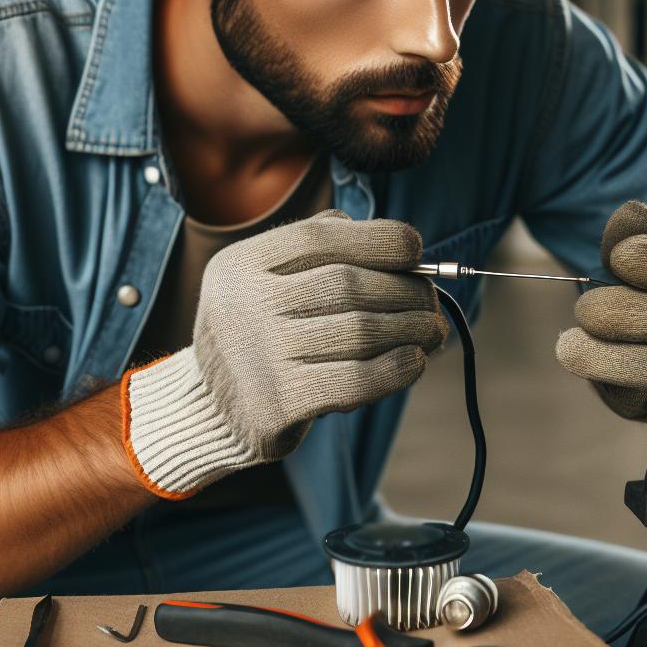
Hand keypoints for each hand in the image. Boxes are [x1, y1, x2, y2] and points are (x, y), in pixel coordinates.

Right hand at [123, 210, 446, 496]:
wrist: (214, 410)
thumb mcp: (268, 279)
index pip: (321, 236)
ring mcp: (260, 356)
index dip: (379, 240)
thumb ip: (321, 247)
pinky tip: (414, 361)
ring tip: (433, 331)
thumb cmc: (263, 334)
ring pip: (360, 331)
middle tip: (432, 303)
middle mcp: (244, 304)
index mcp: (241, 263)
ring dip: (412, 329)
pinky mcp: (279, 404)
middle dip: (406, 291)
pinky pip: (355, 380)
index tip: (416, 252)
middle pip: (348, 284)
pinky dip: (396, 369)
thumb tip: (401, 245)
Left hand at [555, 201, 646, 421]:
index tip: (619, 257)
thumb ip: (630, 235)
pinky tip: (577, 348)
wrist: (625, 347)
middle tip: (589, 305)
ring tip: (578, 330)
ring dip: (601, 341)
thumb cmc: (631, 294)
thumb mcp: (628, 256)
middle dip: (615, 308)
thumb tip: (633, 212)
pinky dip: (594, 362)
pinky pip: (631, 387)